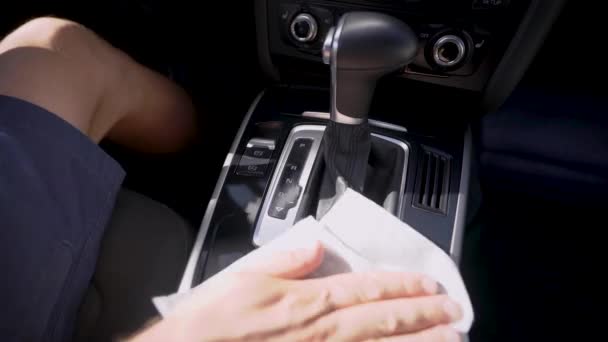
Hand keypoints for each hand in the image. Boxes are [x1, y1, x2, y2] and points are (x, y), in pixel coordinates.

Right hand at [132, 242, 462, 341]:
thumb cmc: (210, 325)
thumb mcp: (243, 279)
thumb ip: (285, 262)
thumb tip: (315, 245)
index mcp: (307, 302)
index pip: (366, 289)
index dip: (402, 286)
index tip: (429, 285)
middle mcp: (323, 333)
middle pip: (384, 321)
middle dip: (424, 316)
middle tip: (455, 312)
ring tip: (453, 339)